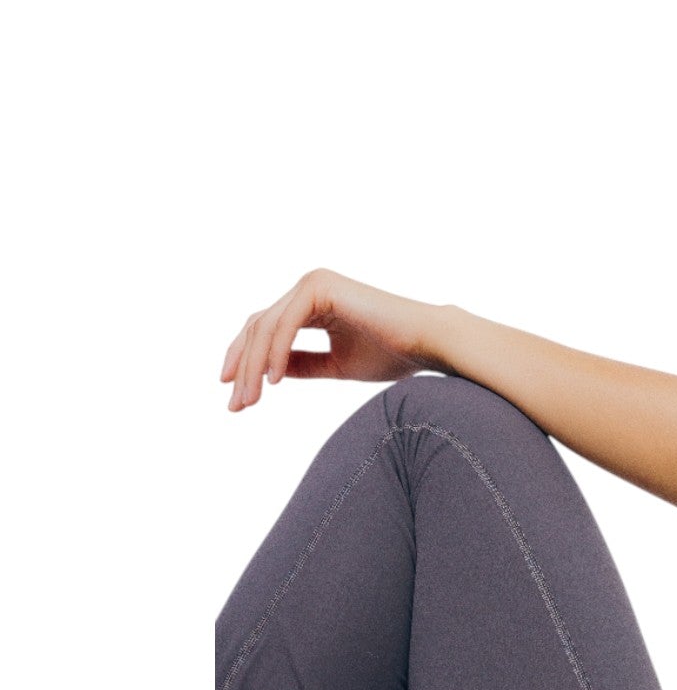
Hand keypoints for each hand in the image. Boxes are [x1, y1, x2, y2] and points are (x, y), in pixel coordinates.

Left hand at [220, 269, 441, 411]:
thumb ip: (301, 364)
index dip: (245, 361)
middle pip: (259, 328)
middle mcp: (310, 287)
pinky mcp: (320, 288)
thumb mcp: (336, 364)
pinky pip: (285, 325)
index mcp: (314, 301)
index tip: (235, 395)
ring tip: (250, 400)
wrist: (428, 343)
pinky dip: (275, 353)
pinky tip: (273, 381)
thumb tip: (266, 373)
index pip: (266, 330)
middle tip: (236, 405)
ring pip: (266, 327)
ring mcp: (313, 284)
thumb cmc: (394, 354)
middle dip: (242, 368)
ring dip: (253, 366)